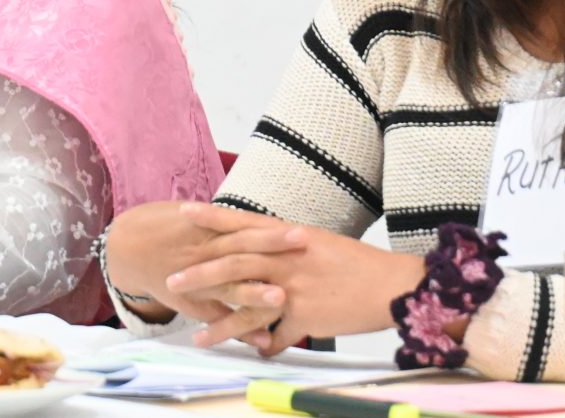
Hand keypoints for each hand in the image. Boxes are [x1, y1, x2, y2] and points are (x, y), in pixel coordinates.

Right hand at [104, 201, 292, 332]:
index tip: (304, 233)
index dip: (271, 231)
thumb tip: (263, 224)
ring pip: (228, 284)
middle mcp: (204, 250)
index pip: (243, 228)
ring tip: (280, 300)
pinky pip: (216, 315)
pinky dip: (239, 330)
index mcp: (208, 229)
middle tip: (302, 248)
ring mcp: (197, 275)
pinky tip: (263, 342)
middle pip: (241, 247)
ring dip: (254, 293)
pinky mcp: (191, 299)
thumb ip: (225, 223)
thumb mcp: (194, 217)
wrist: (127, 246)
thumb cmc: (166, 229)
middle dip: (271, 247)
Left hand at [164, 204, 424, 354]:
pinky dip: (266, 345)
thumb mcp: (318, 243)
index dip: (212, 217)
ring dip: (220, 324)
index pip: (243, 222)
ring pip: (248, 307)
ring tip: (197, 336)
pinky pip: (278, 335)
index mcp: (290, 237)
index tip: (183, 211)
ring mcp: (295, 289)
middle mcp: (288, 259)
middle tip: (172, 281)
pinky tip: (254, 353)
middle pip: (235, 264)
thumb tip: (262, 242)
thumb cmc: (358, 263)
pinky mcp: (306, 317)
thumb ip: (286, 245)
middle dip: (200, 274)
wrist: (392, 286)